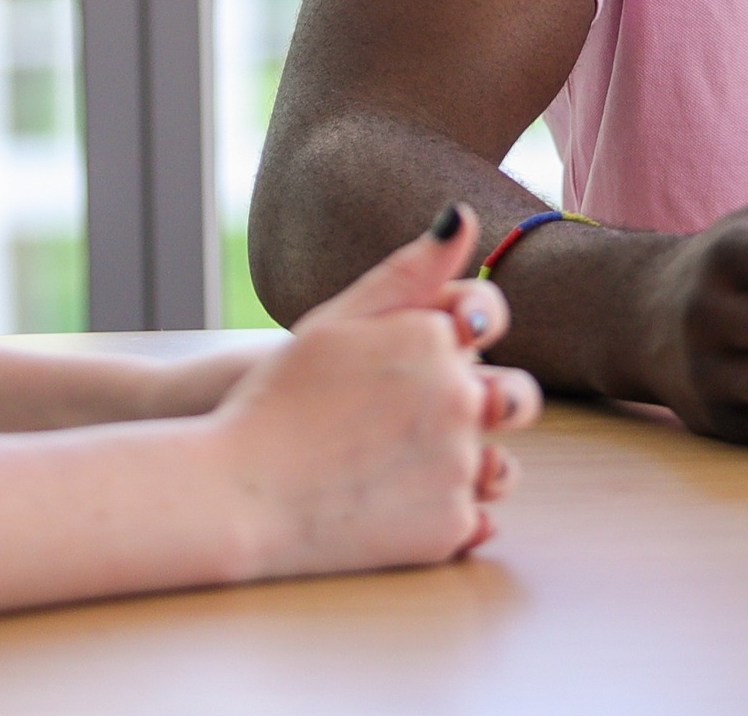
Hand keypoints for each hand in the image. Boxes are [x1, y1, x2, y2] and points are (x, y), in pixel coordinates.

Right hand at [214, 205, 541, 574]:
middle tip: (414, 424)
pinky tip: (392, 510)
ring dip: (467, 464)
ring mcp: (459, 467)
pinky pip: (474, 518)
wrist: (234, 496)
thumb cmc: (276, 401)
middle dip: (484, 404)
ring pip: (496, 464)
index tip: (420, 357)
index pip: (487, 319)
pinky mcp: (449, 529)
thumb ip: (409, 272)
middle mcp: (461, 398)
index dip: (461, 334)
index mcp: (435, 339)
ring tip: (399, 471)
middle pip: (513, 398)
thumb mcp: (335, 322)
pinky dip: (442, 514)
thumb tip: (464, 217)